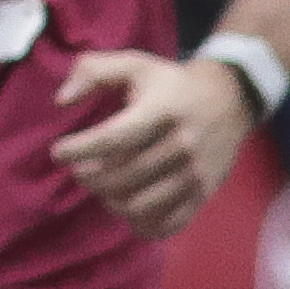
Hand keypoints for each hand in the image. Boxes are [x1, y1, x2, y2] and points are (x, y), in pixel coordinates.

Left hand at [46, 48, 250, 237]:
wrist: (230, 99)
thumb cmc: (172, 83)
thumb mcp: (134, 63)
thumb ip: (91, 71)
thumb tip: (61, 101)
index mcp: (161, 110)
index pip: (113, 139)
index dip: (79, 150)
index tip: (59, 152)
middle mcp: (181, 145)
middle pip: (122, 176)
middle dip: (89, 177)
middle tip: (80, 170)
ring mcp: (194, 174)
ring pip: (140, 205)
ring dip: (110, 200)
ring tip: (103, 186)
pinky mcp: (202, 194)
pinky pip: (166, 225)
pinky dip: (139, 223)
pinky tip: (127, 206)